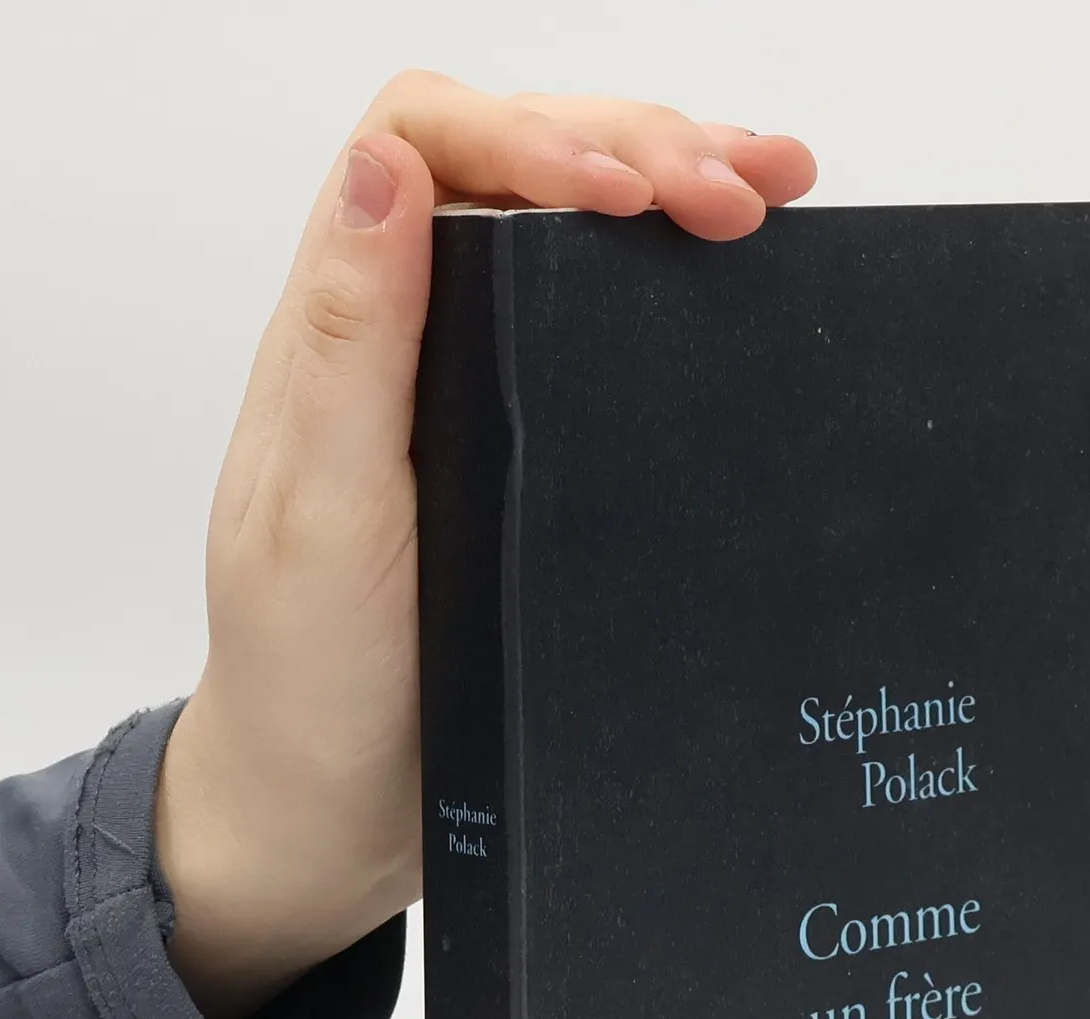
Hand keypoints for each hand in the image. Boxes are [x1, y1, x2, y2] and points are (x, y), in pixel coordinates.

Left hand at [155, 74, 816, 1018]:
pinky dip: (676, 296)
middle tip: (751, 192)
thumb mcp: (319, 514)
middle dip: (640, 147)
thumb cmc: (314, 680)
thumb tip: (389, 170)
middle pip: (519, 168)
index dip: (539, 135)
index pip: (431, 146)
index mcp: (346, 335)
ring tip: (775, 198)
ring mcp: (475, 396)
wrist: (336, 811)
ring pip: (569, 243)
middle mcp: (411, 343)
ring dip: (672, 196)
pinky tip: (748, 290)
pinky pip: (603, 342)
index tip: (638, 195)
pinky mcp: (530, 460)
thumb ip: (352, 346)